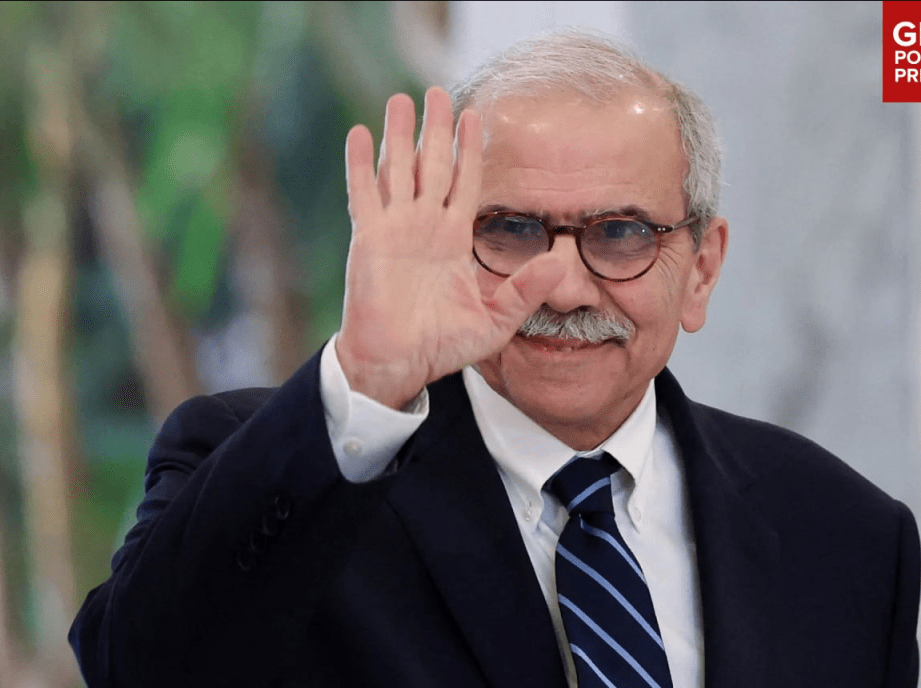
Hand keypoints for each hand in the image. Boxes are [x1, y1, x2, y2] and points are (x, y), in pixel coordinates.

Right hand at [335, 87, 562, 408]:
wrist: (399, 363)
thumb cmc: (443, 346)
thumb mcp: (496, 321)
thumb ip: (526, 290)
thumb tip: (559, 261)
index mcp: (454, 240)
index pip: (465, 184)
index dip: (470, 151)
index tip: (476, 117)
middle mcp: (425, 227)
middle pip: (432, 166)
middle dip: (436, 129)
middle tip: (438, 92)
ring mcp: (395, 230)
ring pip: (399, 169)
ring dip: (400, 135)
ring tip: (402, 98)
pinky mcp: (369, 239)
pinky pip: (364, 193)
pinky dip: (361, 164)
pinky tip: (361, 133)